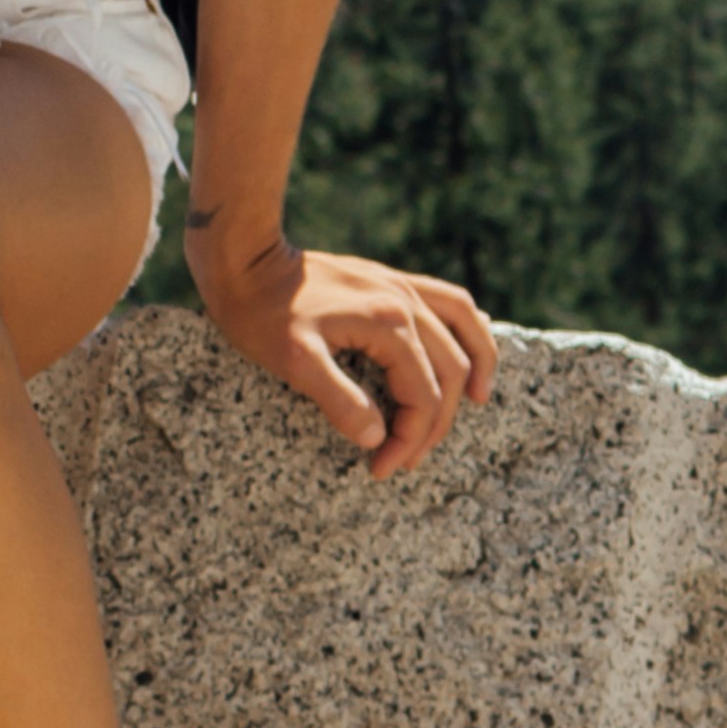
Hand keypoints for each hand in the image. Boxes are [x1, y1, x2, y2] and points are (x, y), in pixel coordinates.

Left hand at [187, 228, 499, 480]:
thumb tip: (378, 436)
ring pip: (462, 326)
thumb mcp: (295, 362)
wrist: (246, 259)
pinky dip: (465, 326)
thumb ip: (340, 400)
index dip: (409, 439)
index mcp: (388, 323)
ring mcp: (400, 285)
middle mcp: (405, 300)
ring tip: (479, 401)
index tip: (381, 468)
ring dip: (474, 366)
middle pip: (449, 370)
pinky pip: (446, 300)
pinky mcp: (389, 280)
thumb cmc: (265, 313)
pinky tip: (465, 342)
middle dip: (434, 423)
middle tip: (405, 458)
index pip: (422, 395)